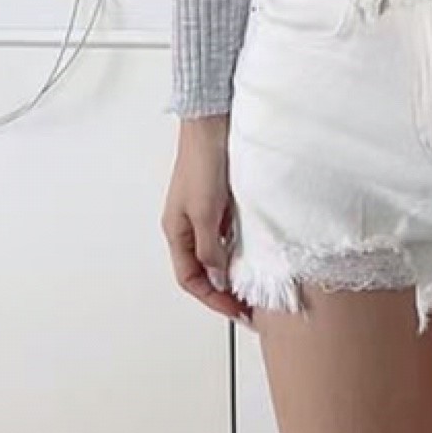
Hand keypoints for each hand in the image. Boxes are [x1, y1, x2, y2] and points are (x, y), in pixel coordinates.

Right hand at [162, 116, 253, 324]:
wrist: (212, 121)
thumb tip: (217, 279)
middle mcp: (188, 224)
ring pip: (216, 252)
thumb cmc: (202, 160)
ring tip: (254, 285)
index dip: (212, 299)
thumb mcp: (206, 212)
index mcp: (176, 230)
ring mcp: (204, 212)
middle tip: (248, 306)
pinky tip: (255, 252)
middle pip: (202, 269)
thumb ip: (211, 248)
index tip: (236, 311)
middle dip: (222, 291)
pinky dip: (239, 248)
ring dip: (232, 270)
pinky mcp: (220, 200)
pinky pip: (228, 233)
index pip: (190, 278)